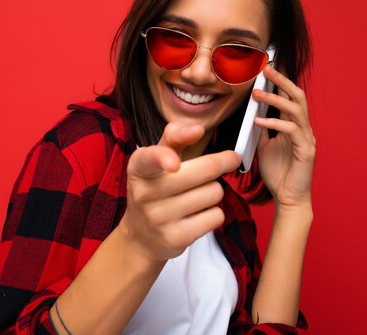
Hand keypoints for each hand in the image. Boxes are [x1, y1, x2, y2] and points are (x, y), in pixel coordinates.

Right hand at [119, 123, 240, 262]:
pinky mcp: (176, 238)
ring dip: (214, 191)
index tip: (173, 163)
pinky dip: (214, 213)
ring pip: (214, 193)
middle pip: (204, 172)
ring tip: (197, 196)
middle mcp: (144, 192)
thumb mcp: (155, 160)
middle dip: (220, 165)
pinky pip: (216, 216)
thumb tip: (197, 128)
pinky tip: (197, 215)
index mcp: (138, 167)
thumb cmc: (154, 189)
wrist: (140, 236)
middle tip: (228, 161)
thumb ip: (174, 138)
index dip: (164, 158)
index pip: (150, 158)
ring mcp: (159, 218)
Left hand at [253, 65, 315, 209]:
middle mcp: (303, 128)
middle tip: (265, 68)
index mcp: (294, 125)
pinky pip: (291, 131)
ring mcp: (307, 138)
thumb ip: (261, 129)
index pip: (288, 97)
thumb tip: (251, 113)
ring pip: (295, 110)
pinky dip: (274, 124)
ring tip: (257, 94)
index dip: (279, 81)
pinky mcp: (306, 151)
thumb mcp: (264, 146)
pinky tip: (258, 123)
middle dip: (281, 80)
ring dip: (275, 100)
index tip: (265, 67)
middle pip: (297, 96)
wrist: (288, 198)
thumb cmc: (278, 172)